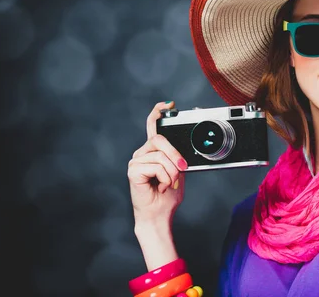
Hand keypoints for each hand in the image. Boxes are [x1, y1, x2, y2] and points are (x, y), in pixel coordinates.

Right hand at [128, 101, 187, 224]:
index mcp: (153, 151)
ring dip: (173, 173)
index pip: (152, 126)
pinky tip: (161, 186)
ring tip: (170, 184)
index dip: (158, 112)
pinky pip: (157, 166)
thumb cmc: (168, 195)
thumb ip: (178, 156)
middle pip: (160, 139)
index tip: (169, 104)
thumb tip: (186, 147)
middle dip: (176, 155)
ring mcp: (136, 161)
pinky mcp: (133, 171)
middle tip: (182, 169)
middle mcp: (142, 154)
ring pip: (161, 156)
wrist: (159, 214)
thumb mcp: (179, 170)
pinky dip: (165, 178)